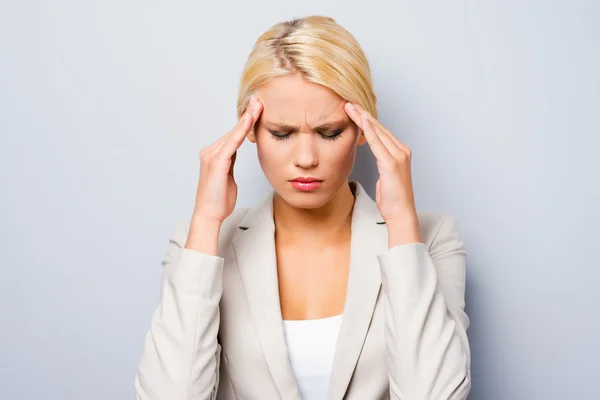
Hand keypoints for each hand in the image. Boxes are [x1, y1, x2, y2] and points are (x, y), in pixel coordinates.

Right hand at [192, 96, 262, 224]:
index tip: (256, 110)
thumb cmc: (218, 201)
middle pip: (233, 131)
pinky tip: (250, 120)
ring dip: (246, 119)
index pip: (232, 135)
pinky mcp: (217, 162)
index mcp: (213, 155)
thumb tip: (234, 154)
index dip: (245, 122)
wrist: (209, 215)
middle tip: (259, 101)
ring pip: (233, 134)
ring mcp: (211, 156)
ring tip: (258, 106)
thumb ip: (230, 164)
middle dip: (247, 116)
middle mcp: (210, 152)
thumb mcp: (227, 178)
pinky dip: (241, 130)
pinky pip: (232, 143)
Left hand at [344, 102, 421, 243]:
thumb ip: (383, 164)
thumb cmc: (392, 200)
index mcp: (400, 153)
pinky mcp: (392, 163)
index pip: (381, 132)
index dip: (367, 120)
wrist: (401, 213)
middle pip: (379, 127)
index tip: (354, 110)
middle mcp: (402, 151)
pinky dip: (369, 130)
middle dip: (363, 114)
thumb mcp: (385, 178)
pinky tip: (361, 120)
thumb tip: (377, 159)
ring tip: (350, 107)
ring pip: (378, 131)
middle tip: (349, 102)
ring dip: (363, 118)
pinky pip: (378, 143)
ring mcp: (398, 156)